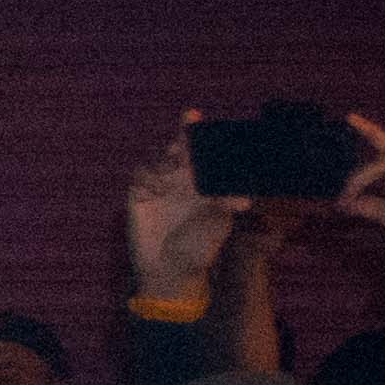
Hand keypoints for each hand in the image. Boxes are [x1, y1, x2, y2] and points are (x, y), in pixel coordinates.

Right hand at [123, 130, 238, 304]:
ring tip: (169, 174)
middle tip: (180, 148)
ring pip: (157, 160)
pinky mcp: (138, 197)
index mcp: (203, 183)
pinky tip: (154, 190)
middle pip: (176, 149)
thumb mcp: (217, 226)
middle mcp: (181, 181)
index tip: (193, 114)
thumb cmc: (200, 247)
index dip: (195, 132)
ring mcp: (159, 187)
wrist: (169, 271)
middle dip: (178, 141)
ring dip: (163, 161)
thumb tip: (245, 200)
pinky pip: (140, 176)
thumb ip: (225, 207)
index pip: (201, 152)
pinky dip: (146, 178)